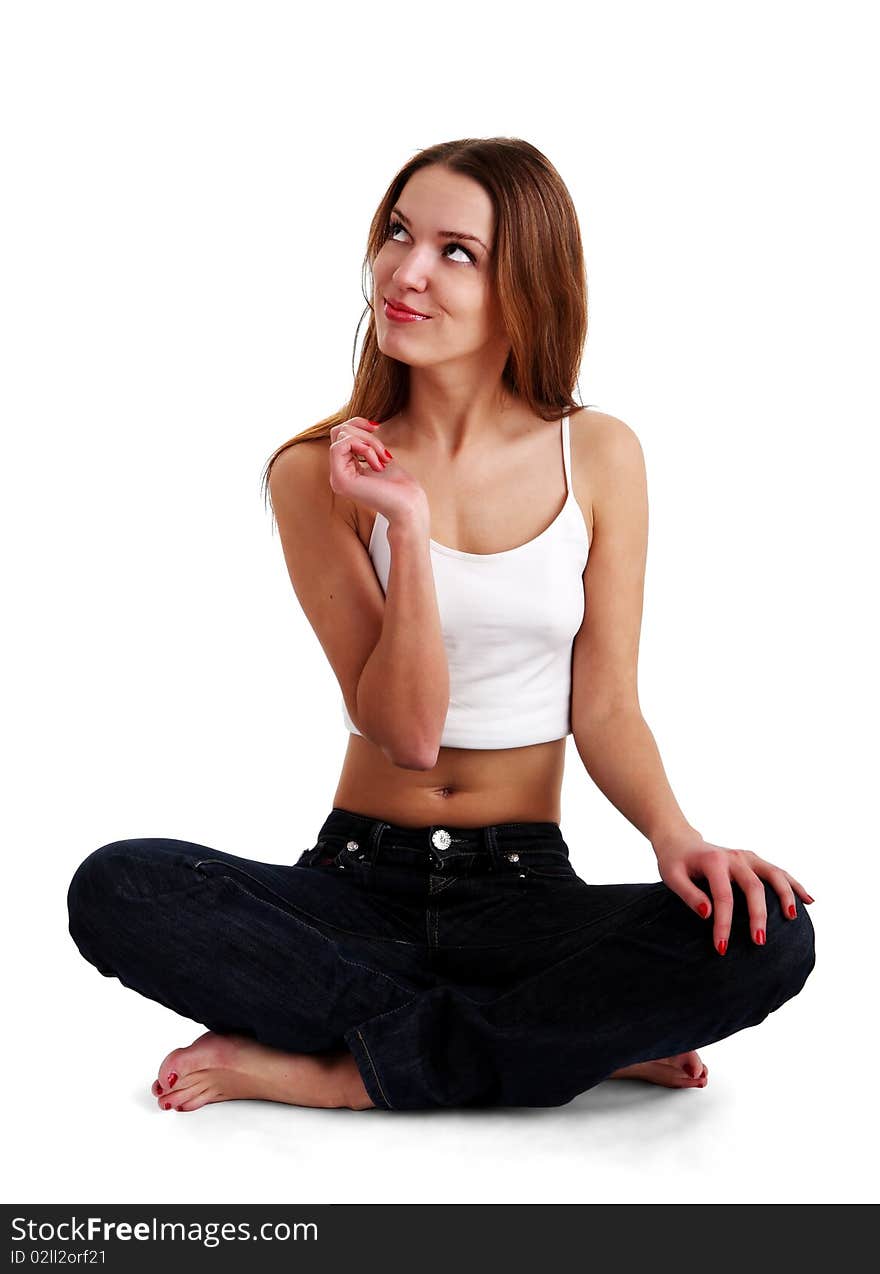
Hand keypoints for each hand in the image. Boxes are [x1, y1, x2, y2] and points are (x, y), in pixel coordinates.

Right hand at [328, 417, 427, 523]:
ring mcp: (337, 478)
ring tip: (382, 459)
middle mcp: (337, 475)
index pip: (339, 434)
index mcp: (345, 469)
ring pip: (340, 436)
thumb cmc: (399, 484)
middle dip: (364, 433)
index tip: (376, 427)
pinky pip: (341, 446)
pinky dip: (363, 447)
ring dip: (368, 441)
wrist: (408, 504)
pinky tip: (377, 463)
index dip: (357, 423)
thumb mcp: (378, 455)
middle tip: (383, 451)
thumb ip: (363, 442)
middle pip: (338, 432)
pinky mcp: (340, 480)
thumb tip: (353, 423)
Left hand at [652, 832, 814, 954]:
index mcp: (713, 862)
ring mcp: (747, 857)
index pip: (723, 896)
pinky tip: (809, 901)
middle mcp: (734, 857)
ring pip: (774, 874)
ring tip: (791, 918)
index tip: (721, 948)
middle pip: (754, 886)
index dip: (723, 924)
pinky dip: (794, 885)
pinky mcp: (754, 860)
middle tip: (759, 942)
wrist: (680, 841)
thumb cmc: (674, 862)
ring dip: (786, 895)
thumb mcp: (671, 876)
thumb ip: (688, 894)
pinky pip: (778, 872)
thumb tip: (707, 913)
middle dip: (758, 915)